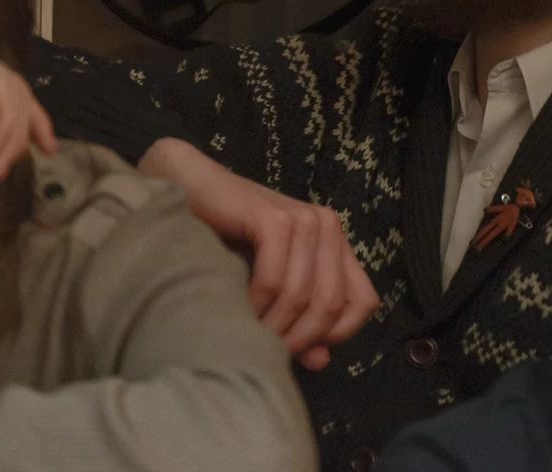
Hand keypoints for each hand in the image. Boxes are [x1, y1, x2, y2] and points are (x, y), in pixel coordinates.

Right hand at [141, 137, 379, 368]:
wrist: (188, 190)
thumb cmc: (227, 239)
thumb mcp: (268, 285)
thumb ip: (297, 320)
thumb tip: (321, 360)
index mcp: (335, 243)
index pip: (363, 302)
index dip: (333, 334)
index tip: (297, 349)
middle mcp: (328, 227)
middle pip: (332, 305)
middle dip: (297, 338)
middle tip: (262, 348)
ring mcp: (305, 219)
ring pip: (302, 296)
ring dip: (271, 325)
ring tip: (244, 332)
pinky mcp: (276, 218)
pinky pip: (274, 280)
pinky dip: (254, 305)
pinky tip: (234, 309)